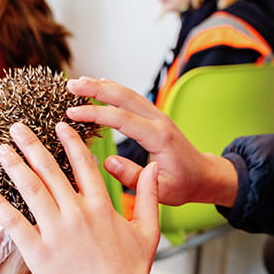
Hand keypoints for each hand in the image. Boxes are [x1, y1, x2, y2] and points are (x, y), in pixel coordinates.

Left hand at [0, 121, 160, 273]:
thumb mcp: (149, 233)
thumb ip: (149, 197)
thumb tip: (152, 168)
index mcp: (102, 207)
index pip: (83, 164)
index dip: (69, 141)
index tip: (58, 125)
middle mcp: (77, 213)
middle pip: (50, 169)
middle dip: (31, 145)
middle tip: (16, 127)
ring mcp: (56, 232)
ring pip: (30, 189)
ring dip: (14, 166)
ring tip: (1, 150)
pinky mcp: (38, 253)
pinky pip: (14, 224)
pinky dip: (0, 207)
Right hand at [65, 77, 237, 206]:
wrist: (204, 175)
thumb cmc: (184, 185)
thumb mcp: (162, 190)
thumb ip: (133, 176)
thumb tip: (107, 162)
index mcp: (159, 137)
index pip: (122, 119)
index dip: (95, 113)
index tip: (71, 113)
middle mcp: (158, 120)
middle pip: (124, 96)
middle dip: (95, 89)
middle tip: (70, 86)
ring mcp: (156, 115)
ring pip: (127, 93)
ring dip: (101, 85)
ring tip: (76, 83)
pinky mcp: (153, 116)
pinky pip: (131, 98)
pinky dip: (112, 89)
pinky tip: (98, 85)